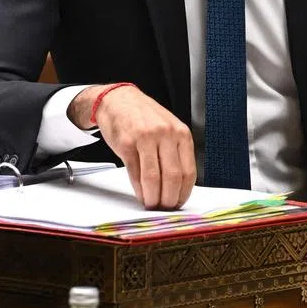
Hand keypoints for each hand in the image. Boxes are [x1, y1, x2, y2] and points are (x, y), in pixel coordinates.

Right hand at [69, 84, 194, 209]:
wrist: (118, 99)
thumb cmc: (144, 116)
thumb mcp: (168, 128)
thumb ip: (175, 153)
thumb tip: (178, 186)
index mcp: (181, 133)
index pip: (188, 172)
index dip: (183, 193)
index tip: (178, 203)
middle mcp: (165, 134)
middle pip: (172, 177)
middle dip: (169, 199)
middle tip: (164, 208)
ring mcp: (145, 138)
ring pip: (153, 178)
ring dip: (153, 198)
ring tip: (151, 204)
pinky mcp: (126, 144)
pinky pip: (135, 173)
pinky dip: (139, 189)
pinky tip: (141, 194)